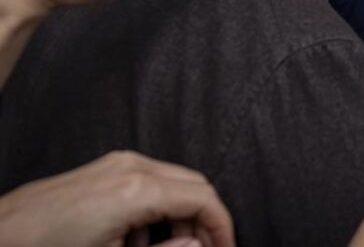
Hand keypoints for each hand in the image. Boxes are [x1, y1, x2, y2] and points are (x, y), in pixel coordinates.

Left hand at [0, 151, 234, 246]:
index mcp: (138, 189)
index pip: (203, 198)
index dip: (222, 227)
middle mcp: (132, 166)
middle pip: (194, 184)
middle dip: (205, 220)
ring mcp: (115, 163)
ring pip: (173, 182)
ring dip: (180, 216)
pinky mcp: (103, 169)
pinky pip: (148, 182)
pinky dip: (156, 209)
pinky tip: (136, 241)